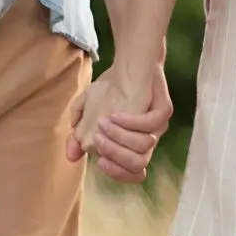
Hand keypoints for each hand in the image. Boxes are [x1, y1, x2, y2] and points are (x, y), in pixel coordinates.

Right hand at [66, 63, 171, 183]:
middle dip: (115, 155)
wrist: (130, 62)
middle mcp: (148, 139)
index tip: (99, 161)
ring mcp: (159, 126)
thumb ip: (79, 134)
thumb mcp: (88, 110)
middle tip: (98, 139)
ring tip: (103, 123)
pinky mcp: (164, 110)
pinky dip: (131, 122)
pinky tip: (115, 114)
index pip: (133, 173)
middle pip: (138, 164)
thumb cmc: (110, 89)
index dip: (117, 173)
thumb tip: (71, 156)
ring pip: (144, 146)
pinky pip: (150, 124)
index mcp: (134, 145)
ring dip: (120, 137)